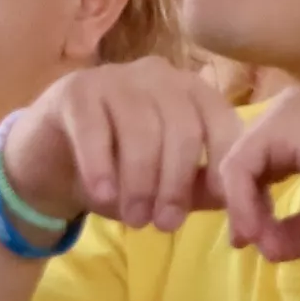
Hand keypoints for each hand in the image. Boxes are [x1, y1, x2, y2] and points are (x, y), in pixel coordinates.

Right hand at [2, 61, 244, 232]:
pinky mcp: (75, 91)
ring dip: (141, 181)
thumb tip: (246, 207)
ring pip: (141, 130)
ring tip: (135, 220)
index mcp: (192, 92)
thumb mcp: (169, 183)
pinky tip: (104, 197)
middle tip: (166, 224)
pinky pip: (95, 130)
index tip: (223, 207)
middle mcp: (157, 75)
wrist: (53, 162)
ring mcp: (115, 77)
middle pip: (182, 128)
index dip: (224, 166)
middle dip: (177, 182)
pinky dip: (102, 167)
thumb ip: (206, 188)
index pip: (222, 123)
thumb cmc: (122, 172)